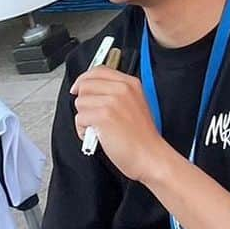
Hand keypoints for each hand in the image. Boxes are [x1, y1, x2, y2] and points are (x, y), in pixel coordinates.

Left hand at [71, 67, 166, 182]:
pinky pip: (80, 118)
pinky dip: (83, 130)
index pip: (99, 71)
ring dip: (83, 117)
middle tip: (90, 116)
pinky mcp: (103, 116)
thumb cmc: (143, 138)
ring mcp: (112, 101)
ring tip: (96, 129)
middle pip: (86, 85)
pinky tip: (95, 136)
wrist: (151, 157)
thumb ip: (117, 93)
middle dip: (84, 102)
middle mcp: (122, 88)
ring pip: (80, 102)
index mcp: (130, 83)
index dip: (84, 79)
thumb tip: (93, 89)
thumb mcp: (136, 104)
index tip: (78, 88)